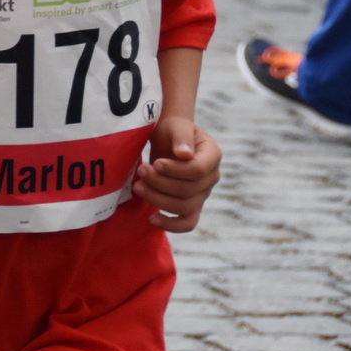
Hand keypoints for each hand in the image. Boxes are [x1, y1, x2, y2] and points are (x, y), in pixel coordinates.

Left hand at [132, 116, 220, 231]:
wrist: (169, 138)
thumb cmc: (172, 129)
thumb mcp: (176, 125)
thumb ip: (181, 137)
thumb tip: (184, 155)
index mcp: (212, 156)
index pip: (198, 171)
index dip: (174, 171)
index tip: (156, 163)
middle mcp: (211, 177)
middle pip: (188, 191)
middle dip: (160, 183)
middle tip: (141, 170)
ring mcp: (202, 193)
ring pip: (184, 207)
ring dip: (157, 199)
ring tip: (138, 186)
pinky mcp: (191, 204)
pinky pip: (188, 222)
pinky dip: (172, 226)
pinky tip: (152, 219)